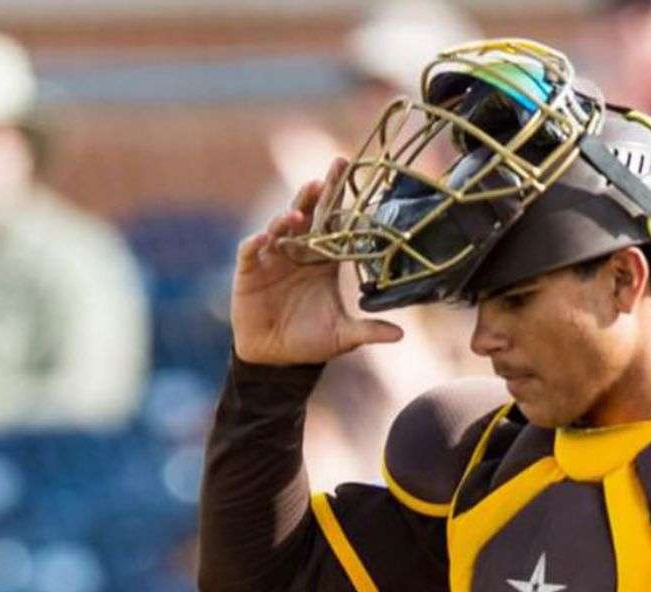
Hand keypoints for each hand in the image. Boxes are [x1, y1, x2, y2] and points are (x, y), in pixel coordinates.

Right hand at [230, 157, 402, 364]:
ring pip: (279, 230)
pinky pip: (251, 252)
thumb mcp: (342, 336)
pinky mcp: (250, 272)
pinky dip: (256, 244)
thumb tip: (400, 334)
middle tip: (325, 176)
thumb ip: (368, 330)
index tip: (349, 174)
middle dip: (314, 195)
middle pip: (308, 216)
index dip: (340, 200)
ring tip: (297, 215)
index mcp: (324, 261)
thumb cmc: (311, 341)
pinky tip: (264, 238)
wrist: (277, 358)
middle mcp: (299, 253)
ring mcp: (273, 259)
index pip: (334, 224)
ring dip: (286, 220)